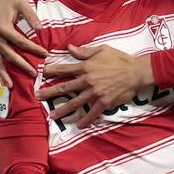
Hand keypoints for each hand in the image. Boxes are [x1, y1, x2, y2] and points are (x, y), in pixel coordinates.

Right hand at [0, 0, 46, 87]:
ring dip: (3, 74)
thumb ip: (31, 17)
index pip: (21, 42)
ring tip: (10, 86)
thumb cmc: (12, 0)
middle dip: (22, 65)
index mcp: (2, 27)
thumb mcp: (23, 4)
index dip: (33, 49)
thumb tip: (40, 28)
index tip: (45, 54)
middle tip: (33, 74)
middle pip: (9, 54)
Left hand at [40, 44, 154, 126]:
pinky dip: (85, 120)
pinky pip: (92, 113)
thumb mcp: (102, 50)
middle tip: (37, 96)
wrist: (136, 72)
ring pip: (75, 102)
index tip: (42, 73)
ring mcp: (95, 92)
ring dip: (63, 109)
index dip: (52, 71)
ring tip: (52, 115)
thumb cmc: (120, 59)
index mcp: (85, 67)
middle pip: (65, 87)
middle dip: (49, 92)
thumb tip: (70, 48)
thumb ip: (84, 51)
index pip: (64, 69)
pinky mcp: (104, 102)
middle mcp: (87, 80)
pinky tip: (78, 125)